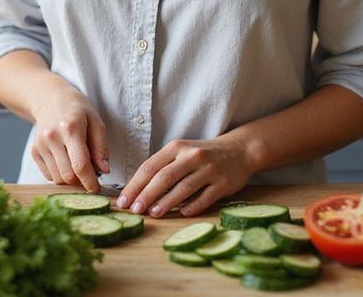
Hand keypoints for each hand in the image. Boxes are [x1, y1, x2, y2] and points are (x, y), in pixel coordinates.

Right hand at [28, 84, 109, 192]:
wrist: (51, 99)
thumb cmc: (77, 110)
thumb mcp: (96, 121)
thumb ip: (101, 147)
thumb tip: (105, 170)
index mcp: (70, 128)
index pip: (80, 165)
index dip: (90, 182)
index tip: (97, 189)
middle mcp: (52, 137)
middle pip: (68, 176)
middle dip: (81, 181)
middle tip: (91, 175)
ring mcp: (40, 145)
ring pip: (58, 178)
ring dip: (71, 179)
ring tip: (78, 164)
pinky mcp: (34, 151)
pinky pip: (49, 175)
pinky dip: (60, 175)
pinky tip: (66, 161)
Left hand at [117, 136, 254, 217]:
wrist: (239, 150)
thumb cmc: (203, 155)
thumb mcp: (181, 153)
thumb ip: (162, 168)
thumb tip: (136, 191)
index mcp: (177, 147)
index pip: (150, 166)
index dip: (135, 185)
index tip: (123, 200)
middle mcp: (192, 156)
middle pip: (164, 177)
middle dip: (146, 194)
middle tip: (134, 210)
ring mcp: (209, 170)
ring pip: (184, 187)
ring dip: (166, 202)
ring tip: (153, 213)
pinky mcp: (223, 183)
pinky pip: (205, 197)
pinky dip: (192, 206)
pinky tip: (181, 214)